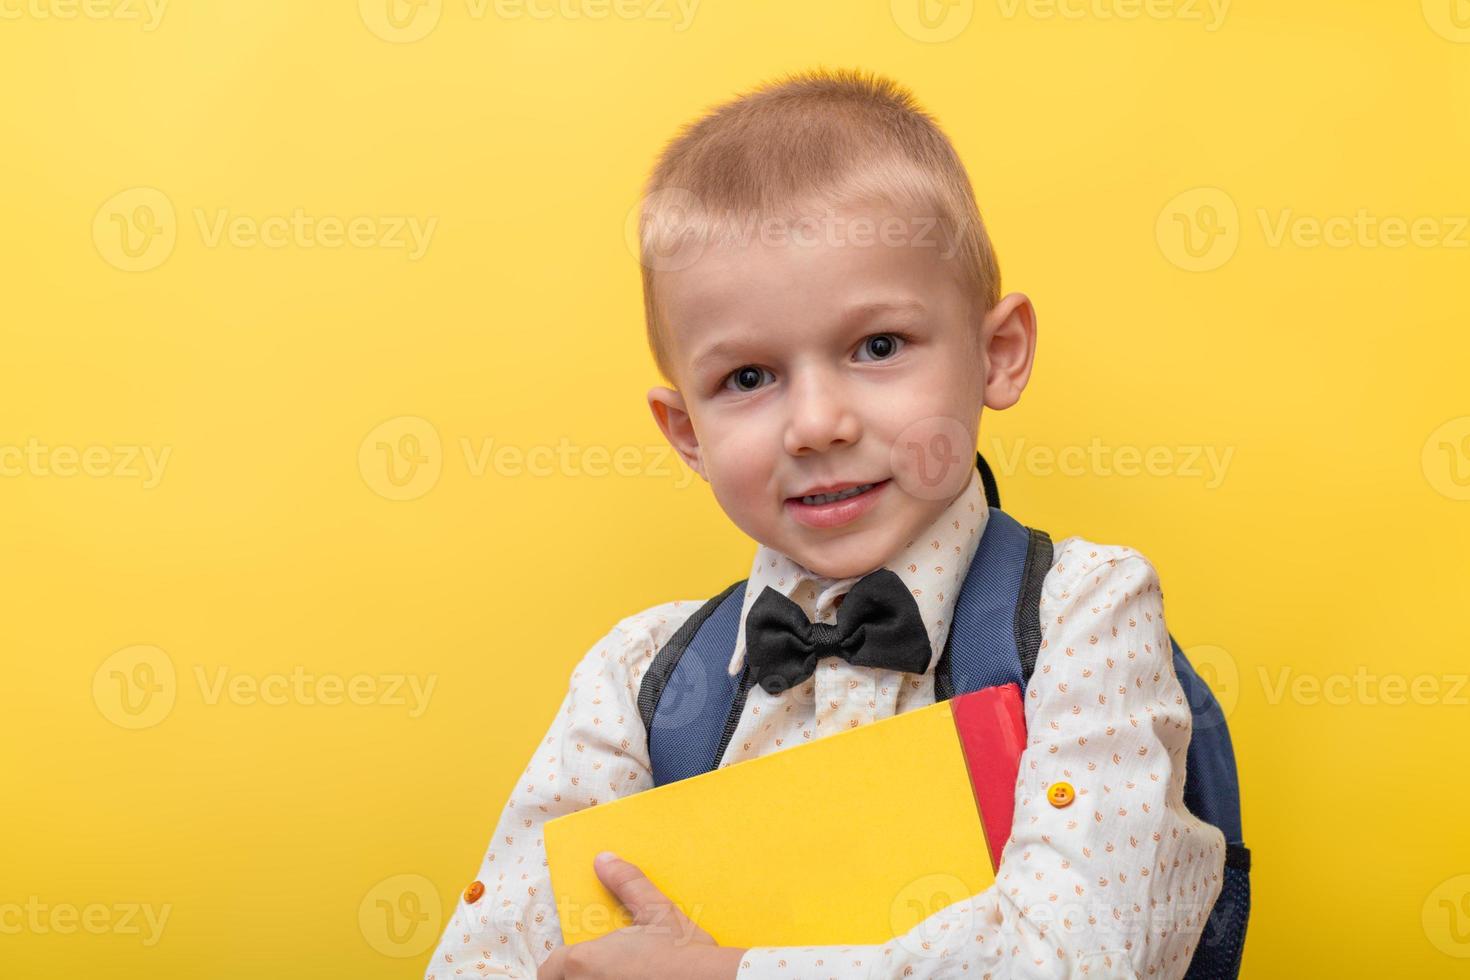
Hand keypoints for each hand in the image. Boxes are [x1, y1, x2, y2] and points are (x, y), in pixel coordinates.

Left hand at [536, 852, 745, 979]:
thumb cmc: (681, 951)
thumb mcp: (655, 910)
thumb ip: (626, 884)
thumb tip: (605, 859)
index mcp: (584, 961)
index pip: (551, 967)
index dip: (562, 964)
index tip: (578, 963)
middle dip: (574, 976)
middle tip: (599, 970)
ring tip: (617, 976)